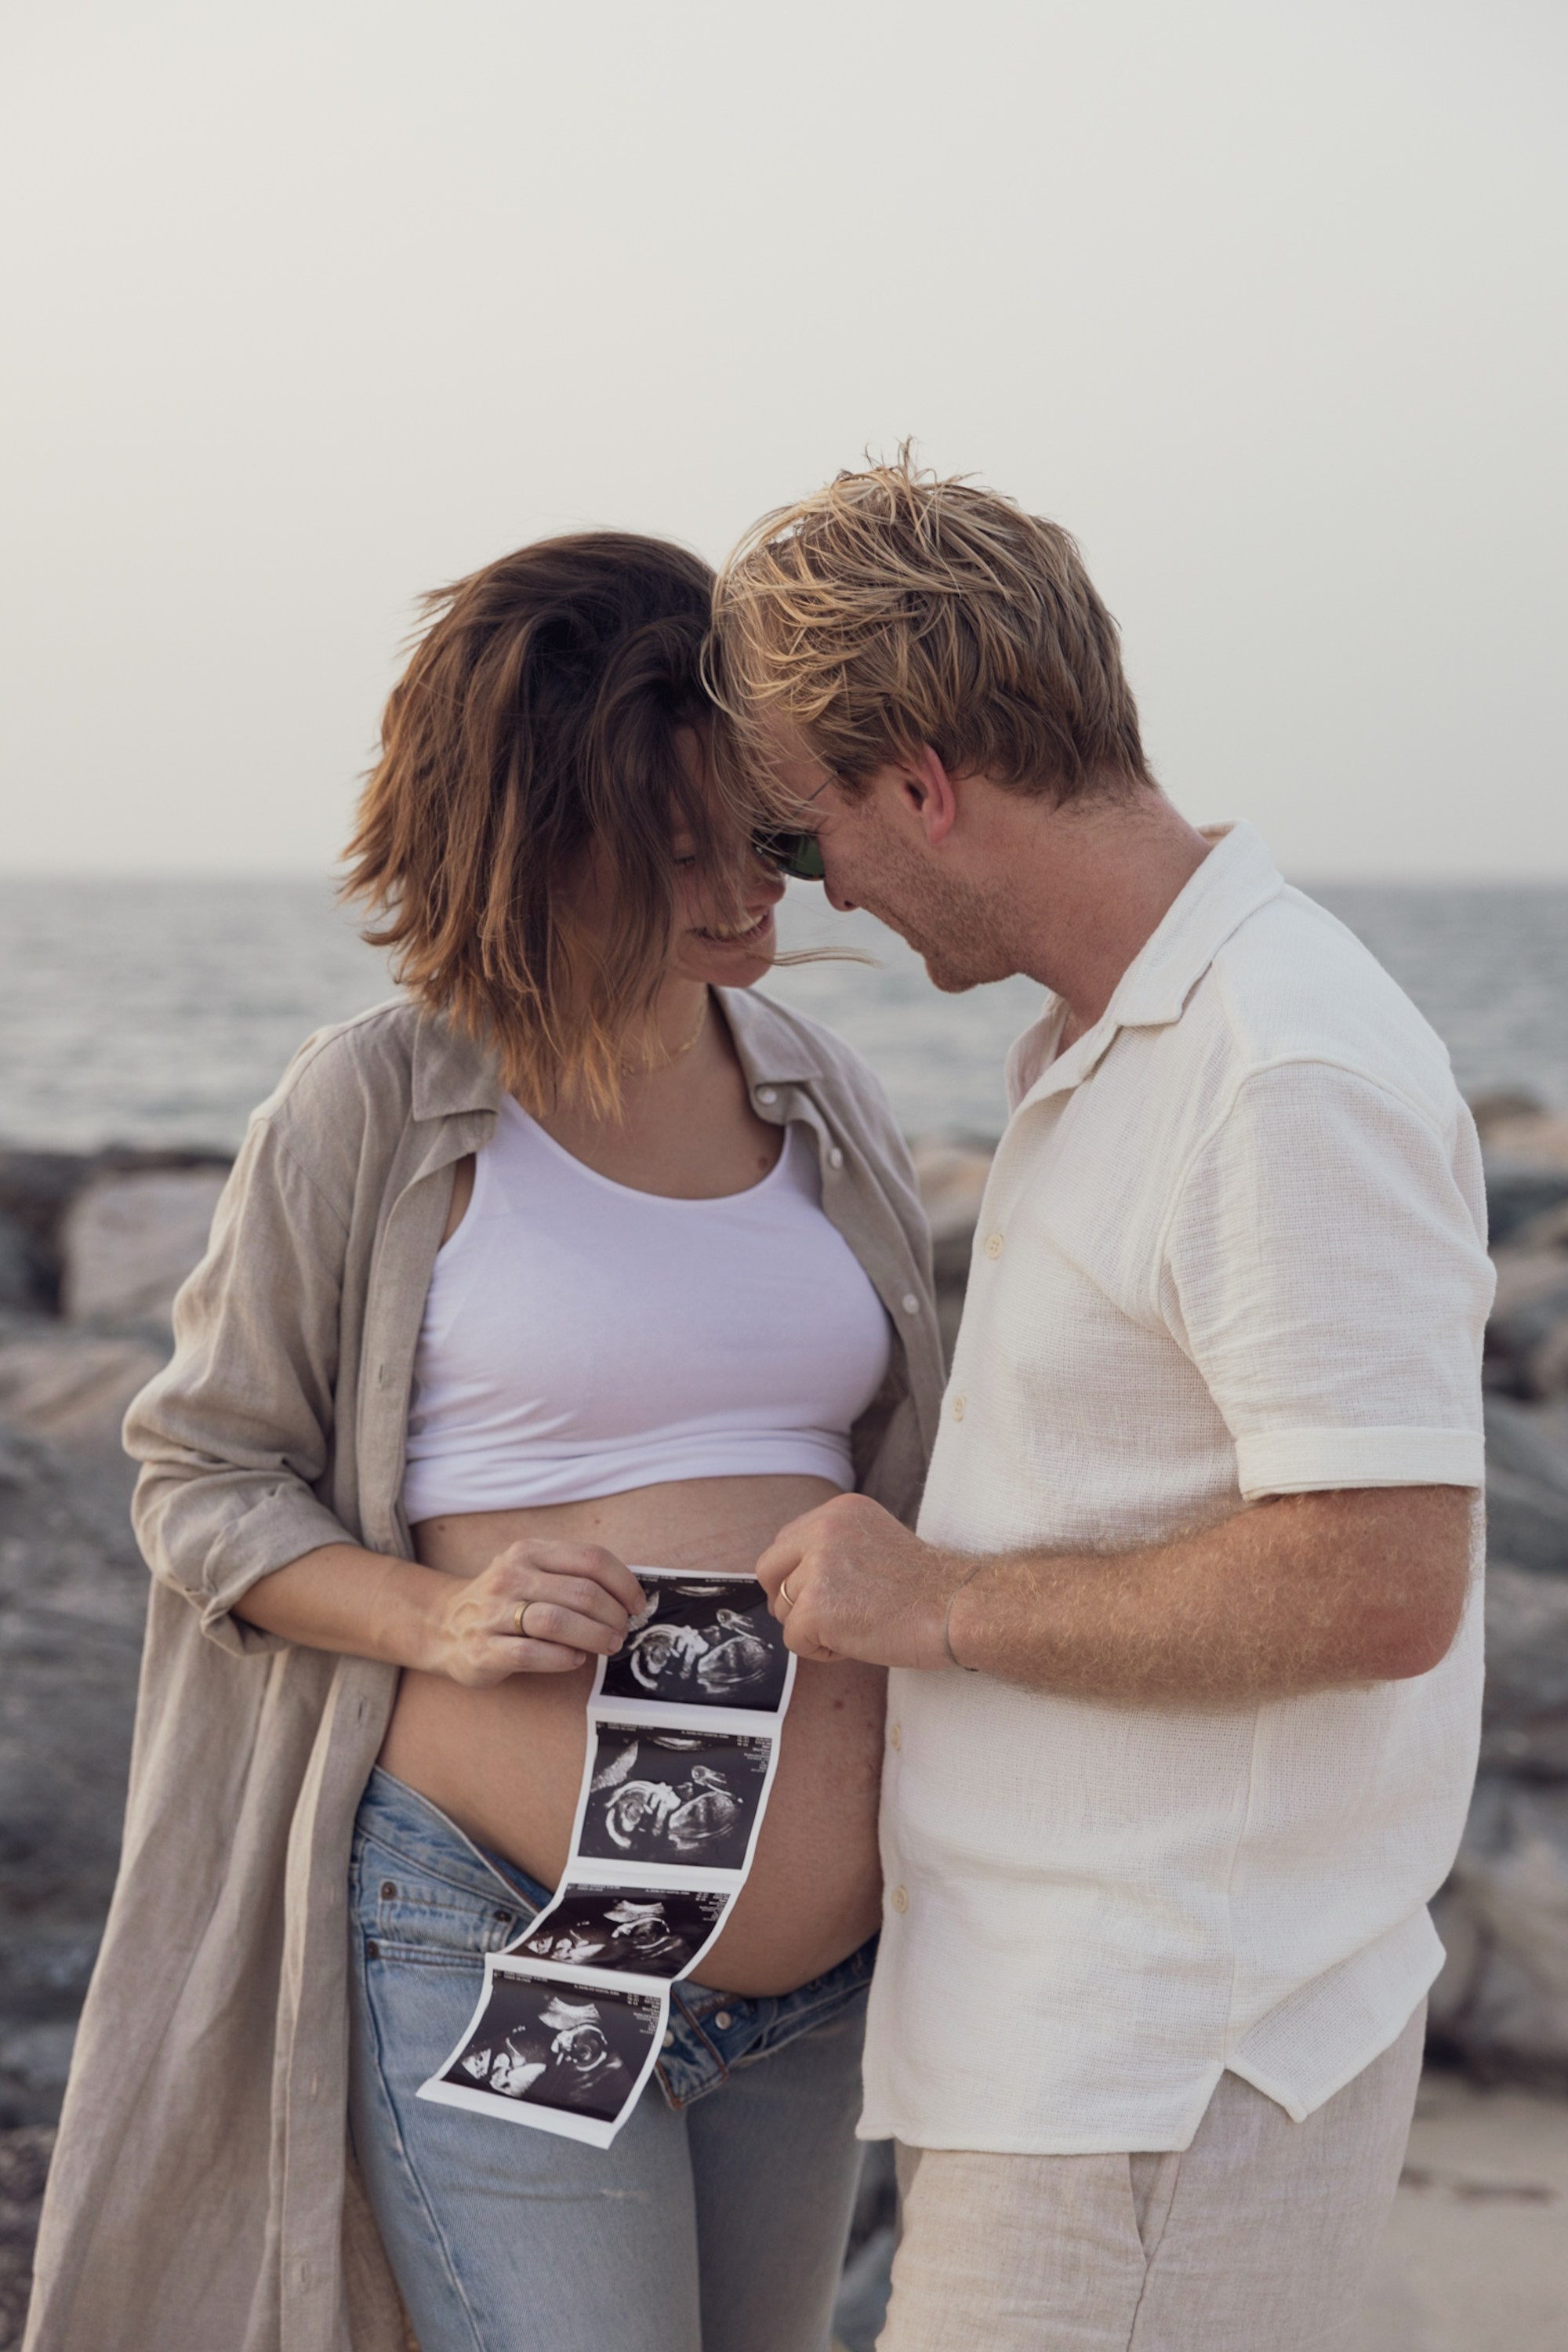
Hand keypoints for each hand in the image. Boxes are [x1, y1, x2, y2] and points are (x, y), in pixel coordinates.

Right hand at [421, 1540, 645, 1686]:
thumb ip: (571, 1575)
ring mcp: (494, 1613)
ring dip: (594, 1636)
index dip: (624, 1583)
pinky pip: (533, 1653)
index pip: (591, 1558)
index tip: (637, 1604)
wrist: (444, 1625)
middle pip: (582, 1593)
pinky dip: (562, 1658)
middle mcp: (511, 1577)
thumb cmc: (504, 1600)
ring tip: (608, 1645)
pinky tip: (574, 1660)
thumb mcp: (531, 1571)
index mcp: (529, 1552)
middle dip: (613, 1616)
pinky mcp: (485, 1649)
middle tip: (622, 1631)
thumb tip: (628, 1594)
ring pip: (558, 1622)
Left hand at [754, 1493, 969, 1670]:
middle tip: (822, 1618)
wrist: (956, 1608)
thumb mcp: (873, 1543)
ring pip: (783, 1609)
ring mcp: (818, 1566)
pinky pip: (794, 1640)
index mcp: (838, 1511)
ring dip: (812, 1628)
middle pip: (769, 1569)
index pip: (786, 1543)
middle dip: (787, 1599)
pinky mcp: (817, 1606)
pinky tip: (855, 1643)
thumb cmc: (925, 1589)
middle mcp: (823, 1529)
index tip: (825, 1595)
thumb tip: (793, 1579)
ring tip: (855, 1628)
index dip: (798, 1576)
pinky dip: (820, 1652)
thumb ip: (833, 1550)